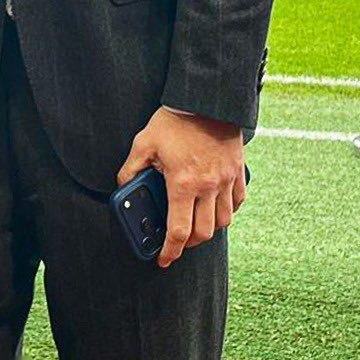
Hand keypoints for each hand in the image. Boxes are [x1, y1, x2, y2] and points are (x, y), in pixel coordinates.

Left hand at [117, 106, 244, 268]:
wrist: (206, 100)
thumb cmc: (175, 120)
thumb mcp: (144, 141)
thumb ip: (131, 167)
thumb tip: (122, 186)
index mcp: (182, 184)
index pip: (178, 231)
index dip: (170, 251)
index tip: (164, 260)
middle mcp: (207, 187)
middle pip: (203, 233)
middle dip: (189, 244)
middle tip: (178, 242)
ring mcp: (225, 180)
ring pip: (223, 221)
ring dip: (209, 229)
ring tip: (196, 225)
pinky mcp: (237, 172)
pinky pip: (237, 202)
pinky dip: (228, 211)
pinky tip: (216, 207)